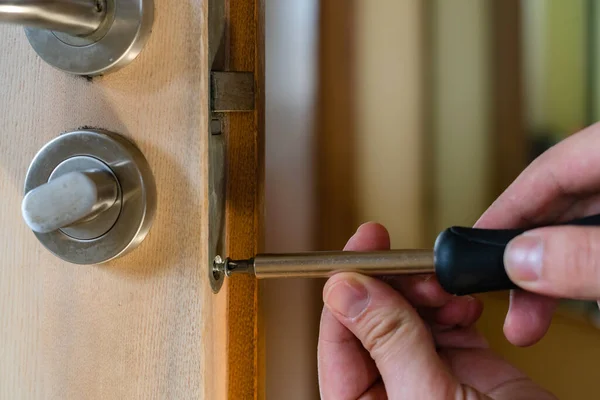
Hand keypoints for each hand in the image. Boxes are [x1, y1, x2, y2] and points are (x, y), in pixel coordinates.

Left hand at [318, 223, 555, 398]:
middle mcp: (390, 391)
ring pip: (409, 315)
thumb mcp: (428, 399)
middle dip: (392, 287)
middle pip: (371, 320)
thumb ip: (387, 342)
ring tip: (442, 290)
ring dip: (424, 293)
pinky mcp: (466, 368)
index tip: (361, 249)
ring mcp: (427, 376)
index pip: (336, 340)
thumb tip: (345, 290)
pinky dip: (454, 306)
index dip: (345, 289)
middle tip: (411, 266)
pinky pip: (447, 322)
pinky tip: (462, 304)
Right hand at [477, 125, 599, 345]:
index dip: (505, 210)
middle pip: (560, 205)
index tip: (474, 246)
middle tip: (511, 302)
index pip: (548, 170)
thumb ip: (586, 257)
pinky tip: (583, 295)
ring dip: (559, 272)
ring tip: (537, 315)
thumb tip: (523, 262)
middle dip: (532, 259)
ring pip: (582, 229)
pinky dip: (588, 269)